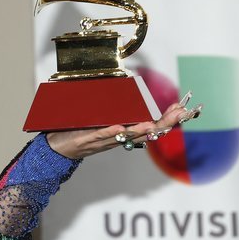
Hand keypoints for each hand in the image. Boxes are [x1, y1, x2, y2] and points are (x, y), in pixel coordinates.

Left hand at [44, 100, 201, 159]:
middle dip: (163, 124)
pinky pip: (100, 136)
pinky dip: (110, 132)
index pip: (149, 126)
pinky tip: (119, 127)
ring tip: (154, 124)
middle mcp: (116, 138)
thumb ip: (113, 109)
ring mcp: (103, 140)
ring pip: (125, 136)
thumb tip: (125, 91)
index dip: (166, 119)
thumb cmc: (79, 131)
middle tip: (181, 114)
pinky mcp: (87, 140)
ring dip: (140, 130)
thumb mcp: (99, 119)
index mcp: (122, 132)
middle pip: (144, 133)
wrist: (57, 148)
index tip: (182, 109)